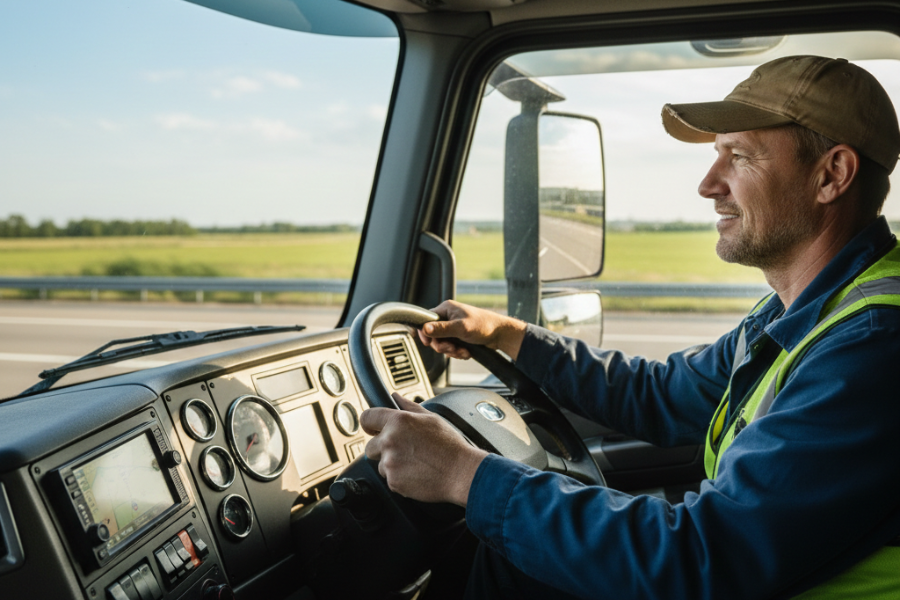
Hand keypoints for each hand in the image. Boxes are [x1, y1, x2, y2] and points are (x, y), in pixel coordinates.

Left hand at [361, 392, 487, 506]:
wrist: (460, 473)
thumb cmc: (449, 445)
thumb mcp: (431, 418)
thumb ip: (409, 406)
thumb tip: (395, 397)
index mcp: (398, 421)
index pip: (367, 418)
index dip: (369, 424)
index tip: (372, 429)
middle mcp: (390, 441)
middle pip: (370, 446)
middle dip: (382, 449)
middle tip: (404, 450)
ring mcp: (390, 462)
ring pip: (381, 464)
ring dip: (392, 464)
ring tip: (415, 463)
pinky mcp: (393, 481)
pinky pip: (390, 479)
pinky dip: (400, 478)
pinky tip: (416, 473)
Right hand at [417, 300, 526, 360]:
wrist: (501, 335)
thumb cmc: (484, 325)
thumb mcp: (461, 328)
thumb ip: (442, 329)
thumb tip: (424, 328)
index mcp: (446, 309)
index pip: (426, 320)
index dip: (425, 333)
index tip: (428, 343)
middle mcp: (448, 317)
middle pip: (433, 335)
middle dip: (443, 345)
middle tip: (452, 348)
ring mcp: (453, 328)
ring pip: (442, 344)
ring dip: (452, 351)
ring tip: (463, 351)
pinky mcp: (459, 337)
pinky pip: (451, 348)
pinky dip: (457, 352)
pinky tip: (466, 351)